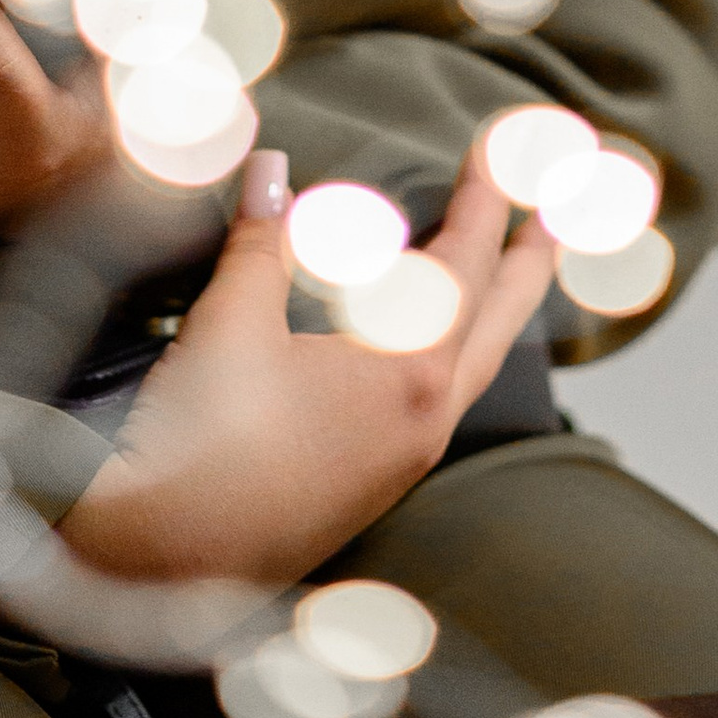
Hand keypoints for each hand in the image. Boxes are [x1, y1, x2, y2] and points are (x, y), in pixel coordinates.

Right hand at [61, 151, 558, 588]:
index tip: (504, 149)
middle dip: (530, 264)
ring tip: (505, 275)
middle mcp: (423, 422)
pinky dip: (449, 358)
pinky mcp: (369, 492)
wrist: (156, 568)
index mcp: (408, 373)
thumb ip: (262, 240)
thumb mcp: (231, 322)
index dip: (485, 198)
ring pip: (471, 372)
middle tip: (561, 217)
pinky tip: (425, 350)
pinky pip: (435, 406)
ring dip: (493, 314)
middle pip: (499, 324)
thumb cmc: (198, 443)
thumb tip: (272, 167)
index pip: (466, 263)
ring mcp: (402, 464)